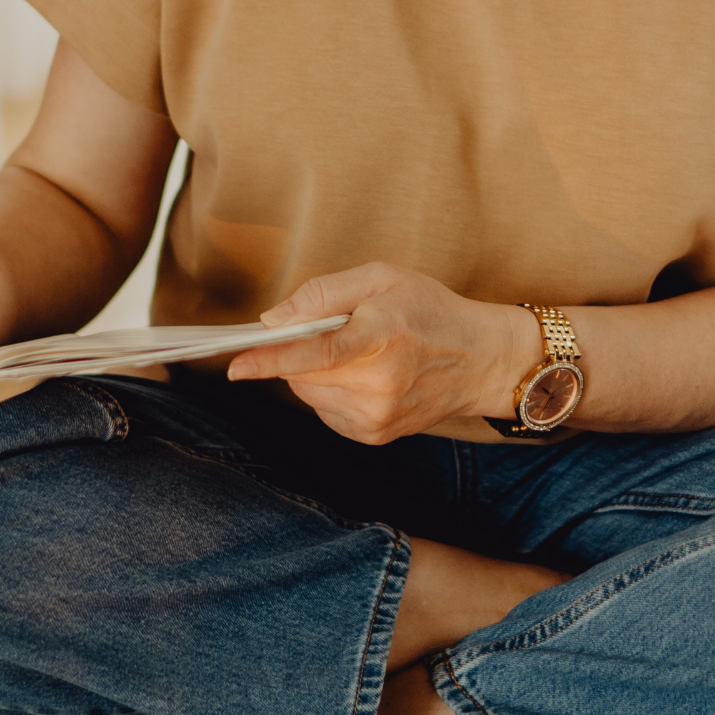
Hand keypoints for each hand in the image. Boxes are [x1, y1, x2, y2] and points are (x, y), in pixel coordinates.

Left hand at [225, 262, 536, 443]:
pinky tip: (362, 377)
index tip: (235, 366)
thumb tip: (274, 320)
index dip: (269, 359)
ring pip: (309, 395)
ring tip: (356, 353)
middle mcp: (378, 386)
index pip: (313, 354)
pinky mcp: (374, 435)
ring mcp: (376, 417)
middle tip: (336, 331)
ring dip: (314, 373)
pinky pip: (325, 411)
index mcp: (380, 338)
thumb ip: (324, 294)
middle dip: (298, 353)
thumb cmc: (430, 311)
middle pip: (302, 375)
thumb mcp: (381, 278)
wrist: (480, 360)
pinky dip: (330, 392)